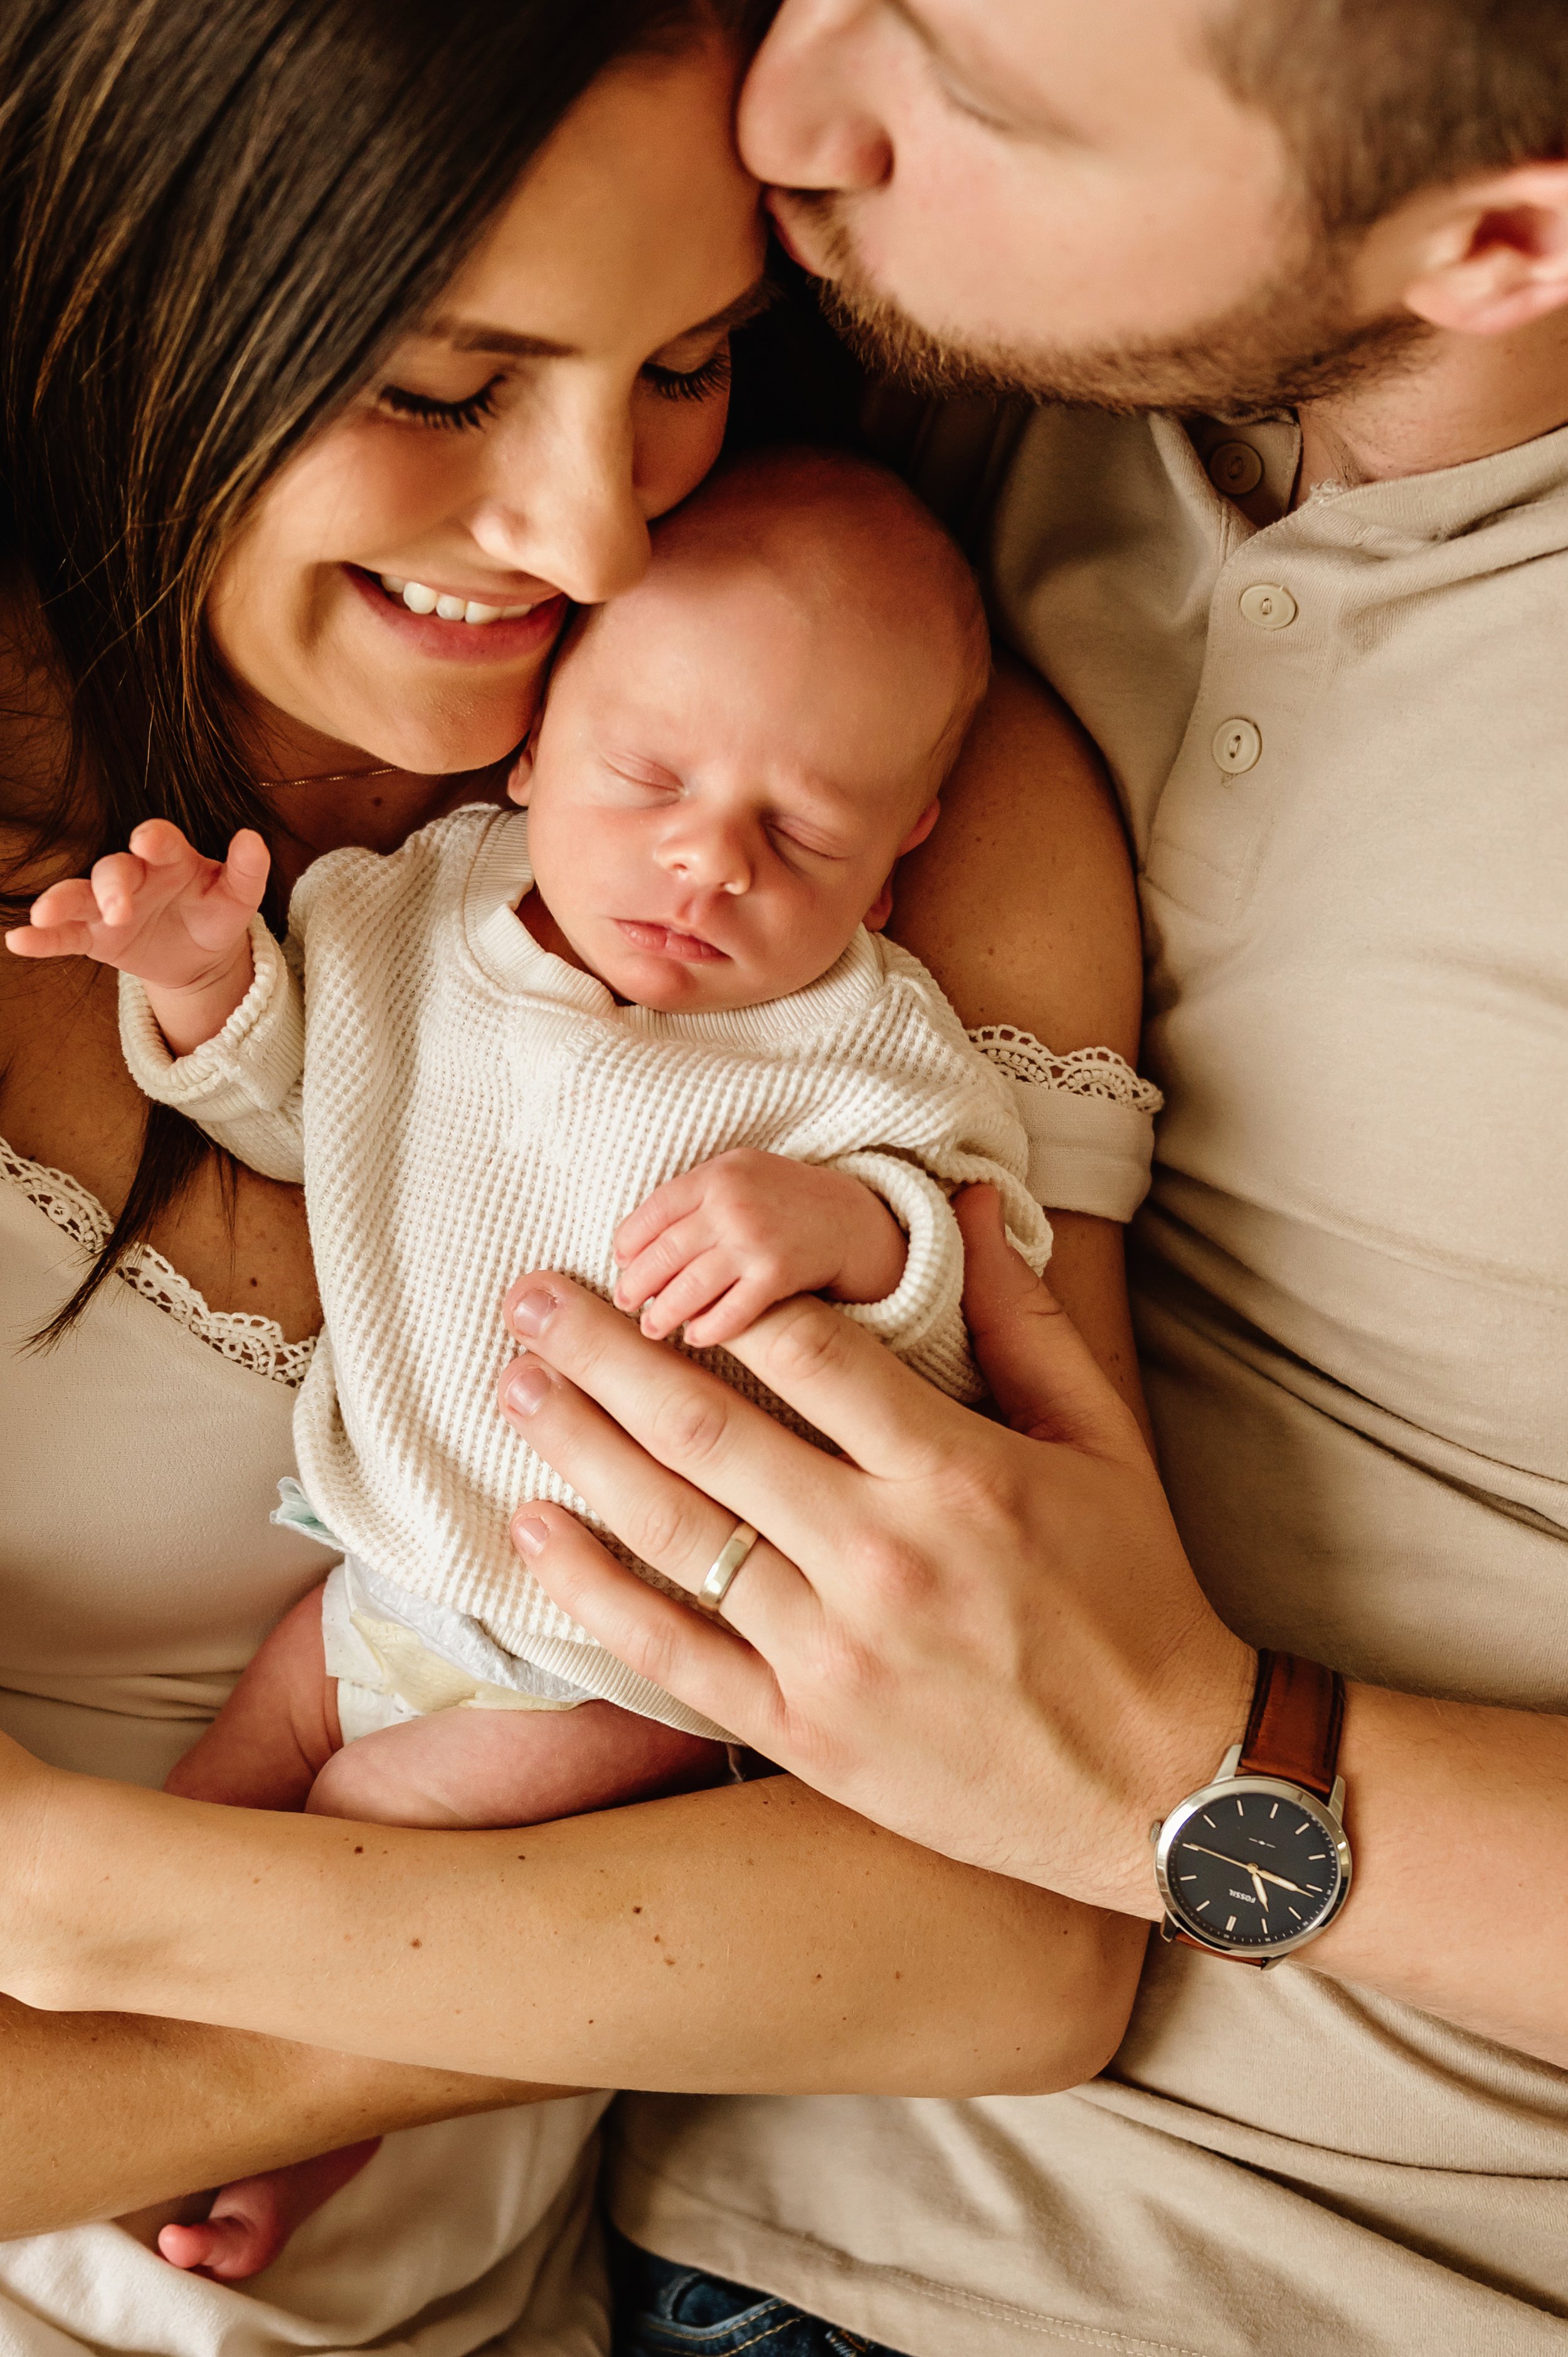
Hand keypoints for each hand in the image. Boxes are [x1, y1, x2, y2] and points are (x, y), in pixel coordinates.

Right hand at [6, 819, 267, 1052]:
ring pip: (79, 896)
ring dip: (62, 903)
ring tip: (45, 915)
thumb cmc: (215, 913)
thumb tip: (252, 838)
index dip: (152, 838)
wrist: (199, 954)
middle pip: (114, 870)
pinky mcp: (94, 935)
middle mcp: (134, 876)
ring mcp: (108, 905)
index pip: (160, 841)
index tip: (146, 841)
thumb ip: (247, 870)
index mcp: (171, 859)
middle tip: (118, 910)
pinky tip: (19, 941)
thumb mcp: (238, 898)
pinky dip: (42, 939)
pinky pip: (64, 935)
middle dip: (112, 887)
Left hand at [499, 1186, 1253, 1914]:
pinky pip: (674, 1654)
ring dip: (580, 1447)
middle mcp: (881, 1556)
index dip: (722, 1291)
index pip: (806, 1350)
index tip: (663, 1258)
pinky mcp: (806, 1735)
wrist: (1167, 1786)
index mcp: (957, 1473)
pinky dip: (595, 1590)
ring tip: (516, 1384)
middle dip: (604, 1350)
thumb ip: (1026, 1322)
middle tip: (529, 1295)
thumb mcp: (1107, 1444)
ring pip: (674, 1531)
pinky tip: (535, 1528)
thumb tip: (972, 1199)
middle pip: (707, 1426)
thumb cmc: (1138, 1598)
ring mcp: (834, 1653)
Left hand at [612, 1150, 907, 1347]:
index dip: (629, 1242)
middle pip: (665, 1252)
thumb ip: (694, 1197)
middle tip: (625, 1303)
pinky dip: (708, 1328)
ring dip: (663, 1313)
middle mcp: (733, 1205)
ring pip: (690, 1286)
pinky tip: (695, 1338)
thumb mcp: (740, 1175)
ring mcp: (756, 1241)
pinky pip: (731, 1311)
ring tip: (651, 1328)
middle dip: (637, 1283)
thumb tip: (634, 1244)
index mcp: (718, 1175)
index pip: (654, 1211)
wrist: (852, 1219)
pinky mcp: (779, 1275)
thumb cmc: (784, 1200)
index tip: (620, 1263)